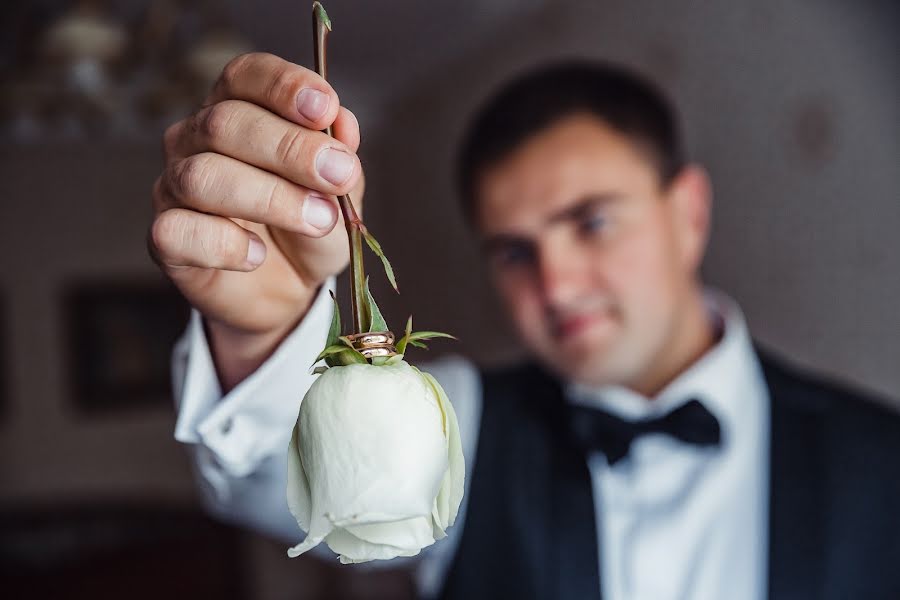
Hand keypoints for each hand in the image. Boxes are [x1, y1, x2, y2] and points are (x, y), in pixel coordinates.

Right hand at [149, 52, 362, 387]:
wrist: (290, 289)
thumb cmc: (310, 227)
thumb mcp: (341, 192)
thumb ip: (341, 157)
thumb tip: (343, 125)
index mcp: (240, 110)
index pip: (245, 76)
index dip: (283, 86)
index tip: (325, 109)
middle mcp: (197, 139)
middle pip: (225, 123)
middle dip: (290, 149)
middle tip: (338, 176)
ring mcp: (174, 186)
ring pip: (203, 175)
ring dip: (270, 198)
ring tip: (318, 221)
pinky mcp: (166, 237)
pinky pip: (179, 229)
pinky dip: (226, 244)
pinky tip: (257, 255)